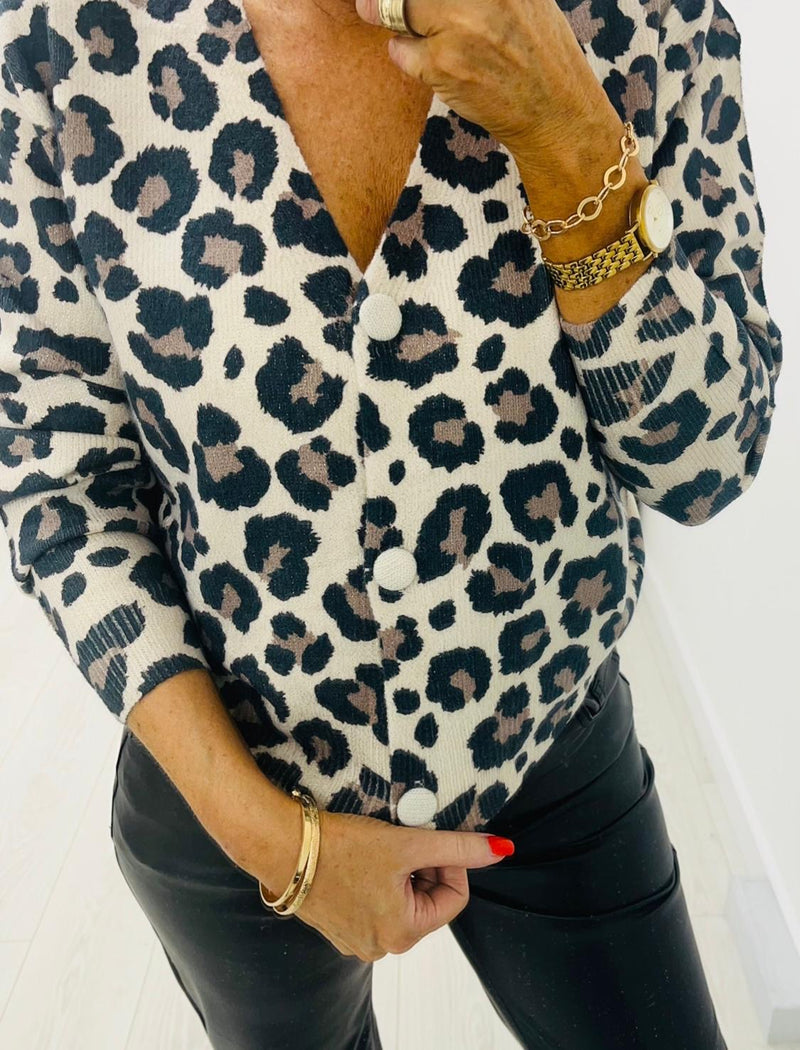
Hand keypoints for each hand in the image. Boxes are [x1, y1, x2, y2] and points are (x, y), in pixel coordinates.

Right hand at [261, 808, 513, 960]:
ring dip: (400, 870)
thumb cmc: (342, 846)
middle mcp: (379, 947)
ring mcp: (355, 939)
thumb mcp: (408, 843)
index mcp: (402, 934)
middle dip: (422, 866)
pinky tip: (359, 856)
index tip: (430, 836)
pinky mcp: (336, 924)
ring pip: (400, 899)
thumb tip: (503, 849)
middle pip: (426, 900)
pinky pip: (373, 902)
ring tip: (380, 846)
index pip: (453, 898)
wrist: (280, 844)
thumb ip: (458, 848)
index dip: (450, 863)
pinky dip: (376, 877)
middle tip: (403, 838)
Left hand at [354, 0, 606, 165]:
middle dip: (398, 1)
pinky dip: (408, 58)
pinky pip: (400, 50)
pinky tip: (437, 68)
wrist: (555, 110)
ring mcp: (460, 25)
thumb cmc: (537, 52)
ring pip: (399, 9)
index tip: (411, 1)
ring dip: (406, 25)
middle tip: (379, 6)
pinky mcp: (444, 63)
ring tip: (432, 40)